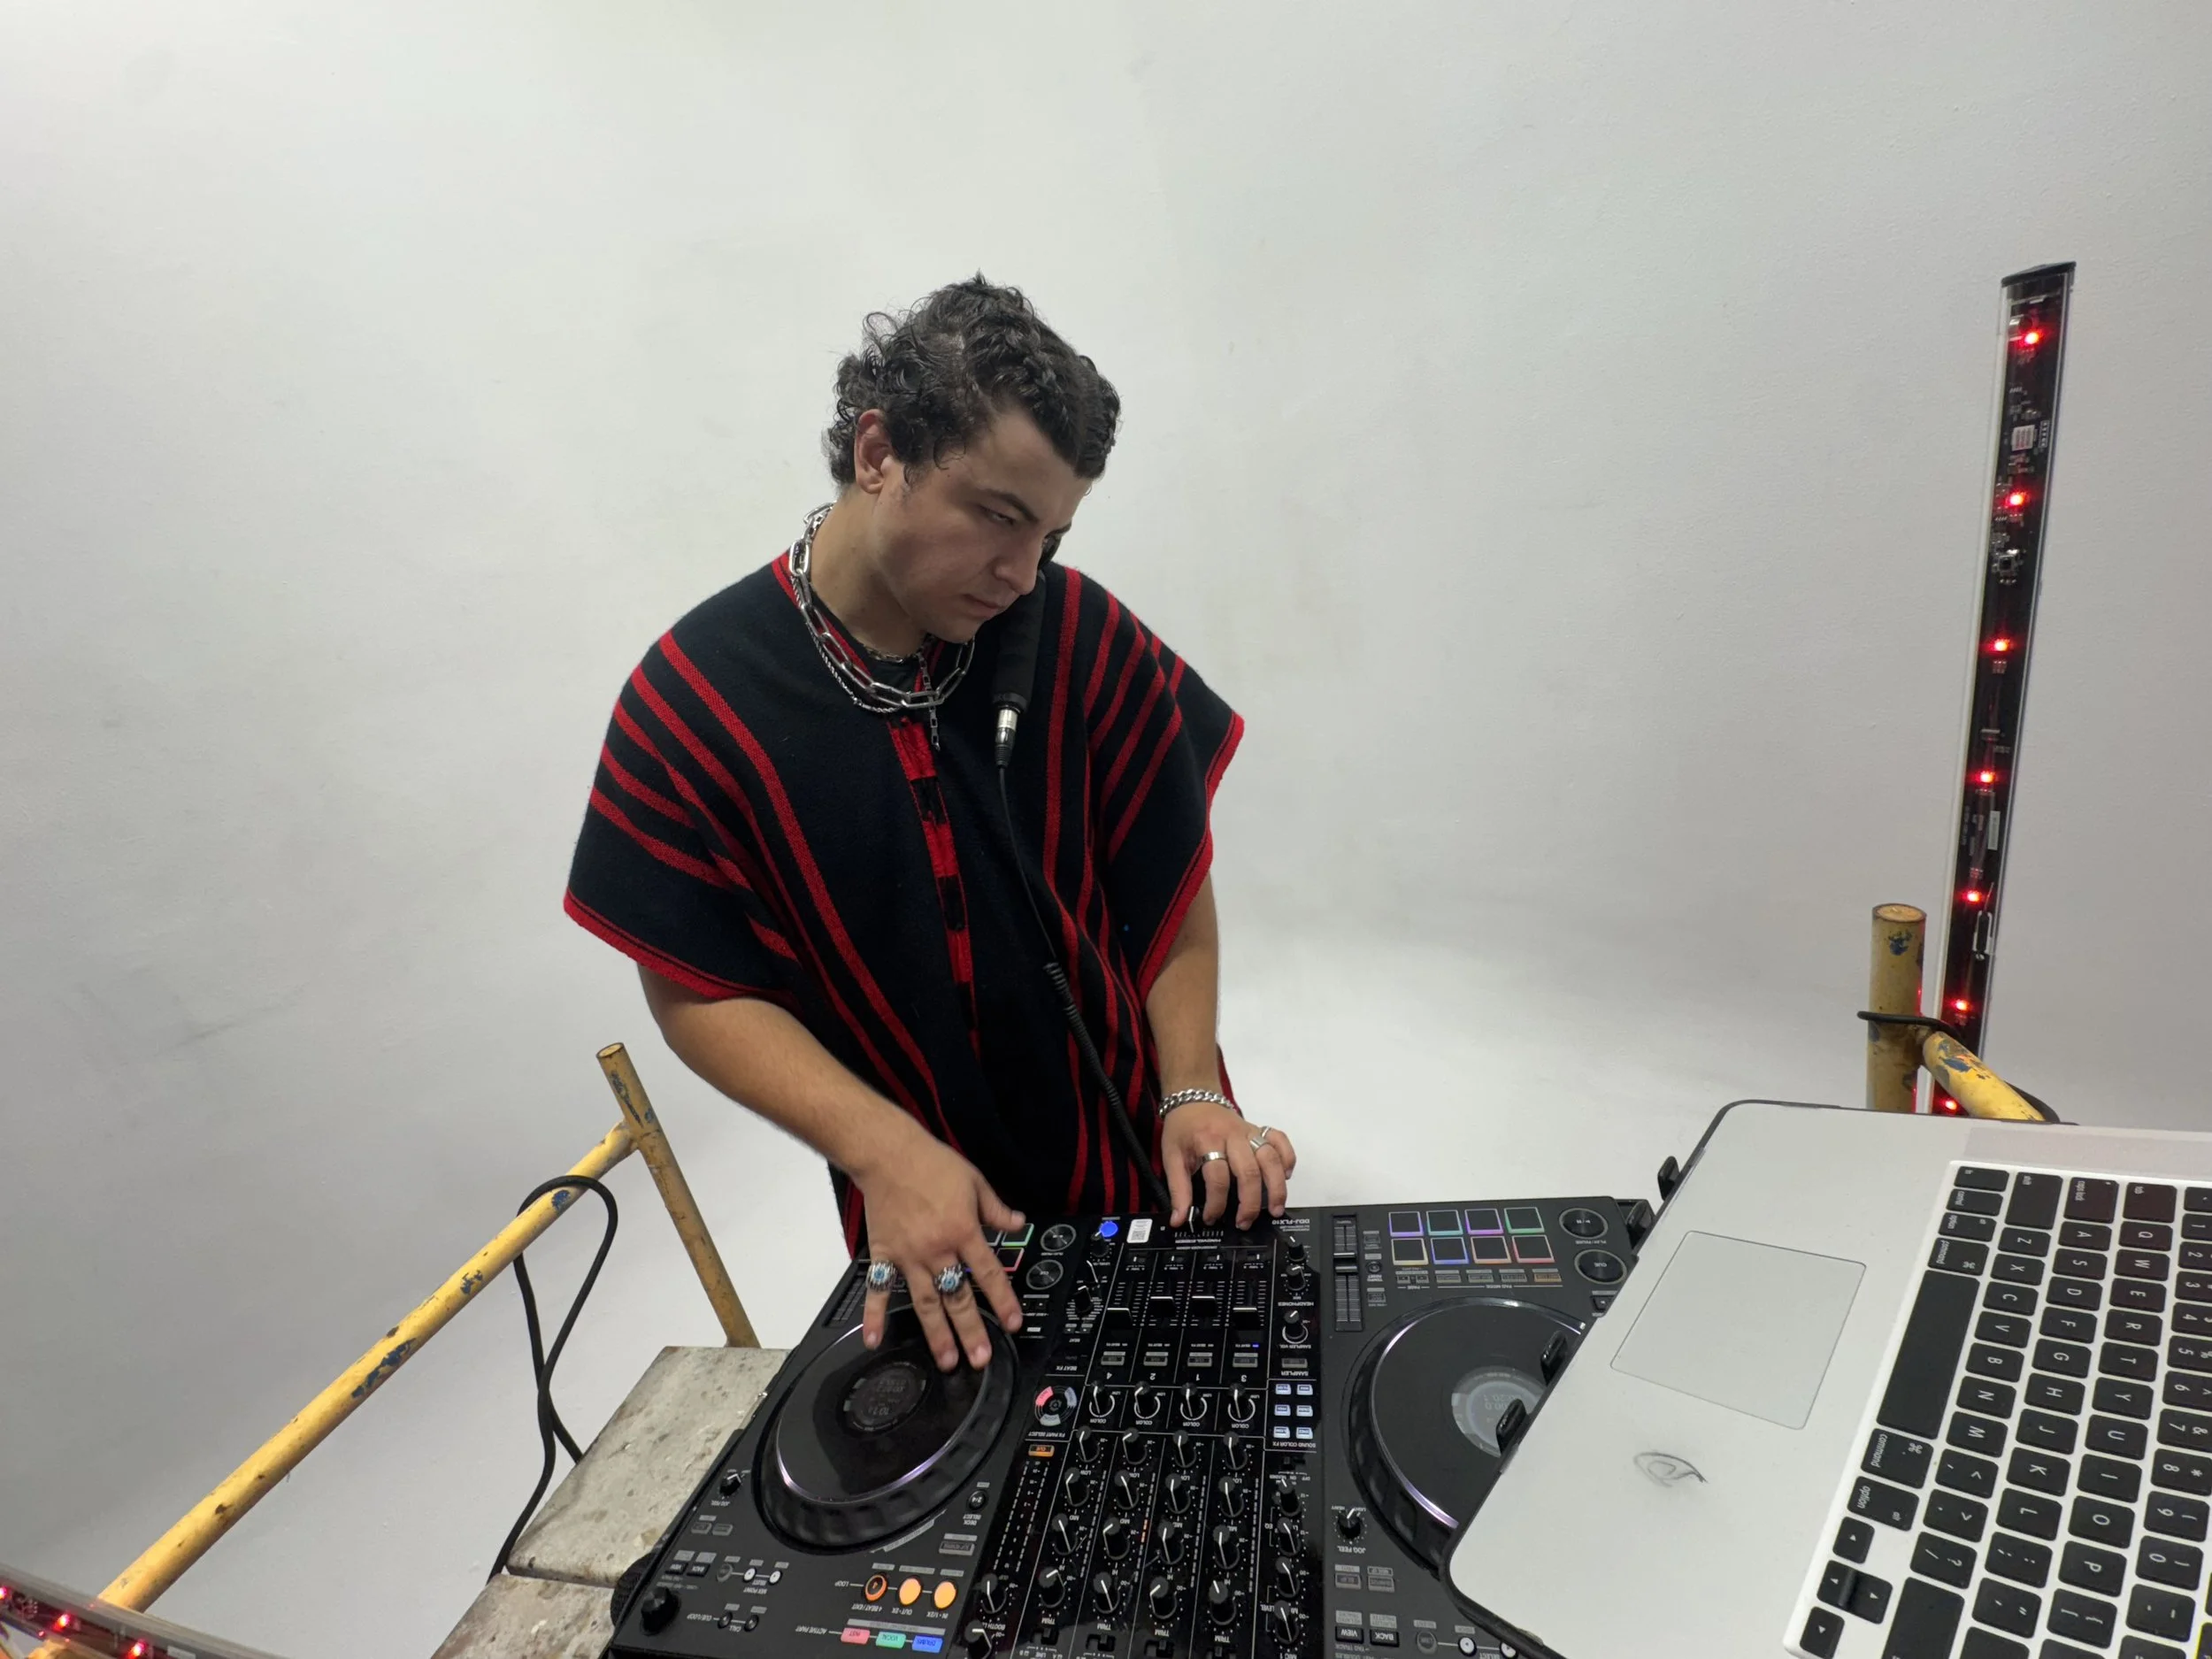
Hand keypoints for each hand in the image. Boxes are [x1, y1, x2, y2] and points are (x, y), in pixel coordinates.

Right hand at [854, 1128, 1024, 1370]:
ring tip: (947, 1361)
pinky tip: (874, 1340)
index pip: (989, 1273)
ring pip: (925, 1302)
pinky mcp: (883, 1254)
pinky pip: (878, 1289)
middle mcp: (937, 1250)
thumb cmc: (932, 1163)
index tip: (1014, 1323)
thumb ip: (996, 1209)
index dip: (1004, 1300)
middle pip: (958, 1297)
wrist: (888, 1153)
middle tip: (981, 1358)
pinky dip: (874, 1315)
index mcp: (963, 1231)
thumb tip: (1017, 1224)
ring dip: (937, 1334)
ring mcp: (908, 1256)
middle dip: (971, 1331)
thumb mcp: (974, 1181)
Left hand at [1161, 1103, 1295, 1228]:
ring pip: (1270, 1158)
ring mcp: (1249, 1131)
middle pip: (1249, 1171)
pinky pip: (1280, 1140)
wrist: (1192, 1099)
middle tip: (1244, 1222)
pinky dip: (1287, 1157)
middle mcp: (1233, 1136)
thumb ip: (1178, 1189)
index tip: (1210, 1218)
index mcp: (1208, 1141)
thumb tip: (1178, 1220)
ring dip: (1276, 1186)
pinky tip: (1286, 1176)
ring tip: (1275, 1209)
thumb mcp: (1171, 1157)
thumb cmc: (1182, 1129)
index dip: (1216, 1203)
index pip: (1218, 1177)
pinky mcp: (1259, 1129)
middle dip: (1249, 1202)